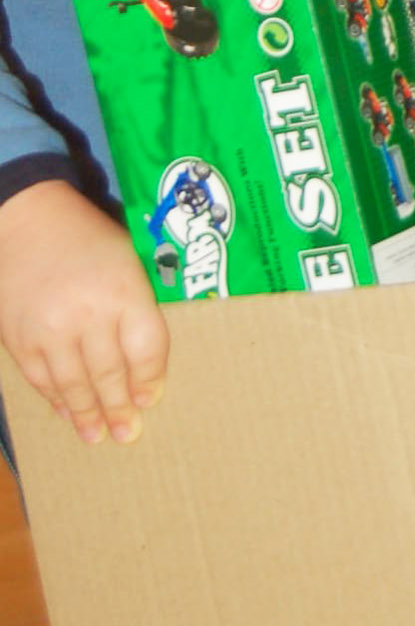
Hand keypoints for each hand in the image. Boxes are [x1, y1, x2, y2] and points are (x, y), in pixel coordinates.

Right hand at [0, 181, 167, 443]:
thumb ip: (138, 304)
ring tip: (99, 436)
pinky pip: (41, 379)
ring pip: (74, 384)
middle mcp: (88, 313)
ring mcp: (50, 330)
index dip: (151, 377)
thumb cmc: (89, 239)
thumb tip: (147, 361)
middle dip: (121, 408)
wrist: (27, 221)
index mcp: (124, 288)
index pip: (146, 346)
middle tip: (129, 434)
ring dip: (88, 414)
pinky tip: (68, 413)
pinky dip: (56, 400)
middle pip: (110, 373)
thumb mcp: (127, 259)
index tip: (152, 399)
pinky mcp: (19, 339)